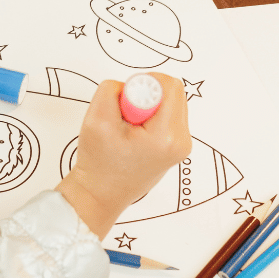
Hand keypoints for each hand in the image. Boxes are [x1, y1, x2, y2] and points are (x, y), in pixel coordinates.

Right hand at [55, 73, 191, 238]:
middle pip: (173, 93)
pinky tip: (134, 133)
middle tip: (124, 115)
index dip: (143, 85)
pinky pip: (168, 115)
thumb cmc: (98, 163)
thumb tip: (131, 84)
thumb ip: (112, 90)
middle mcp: (181, 141)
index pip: (169, 86)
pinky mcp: (176, 146)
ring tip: (128, 126)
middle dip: (145, 95)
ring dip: (147, 105)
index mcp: (165, 136)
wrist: (101, 193)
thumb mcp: (96, 118)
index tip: (124, 103)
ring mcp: (181, 145)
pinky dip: (150, 116)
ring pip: (170, 103)